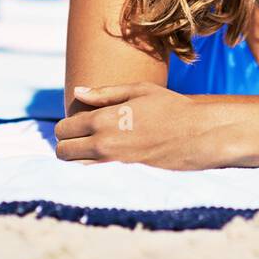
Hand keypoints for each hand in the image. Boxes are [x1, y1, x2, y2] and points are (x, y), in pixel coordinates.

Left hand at [54, 82, 228, 169]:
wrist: (195, 134)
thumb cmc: (169, 106)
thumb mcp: (138, 90)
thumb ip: (105, 92)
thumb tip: (78, 91)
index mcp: (103, 119)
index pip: (64, 129)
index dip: (66, 123)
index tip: (77, 117)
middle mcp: (103, 143)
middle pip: (63, 151)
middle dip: (65, 141)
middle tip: (79, 129)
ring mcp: (113, 159)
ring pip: (75, 163)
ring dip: (76, 152)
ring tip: (92, 137)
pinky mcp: (123, 168)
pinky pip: (94, 166)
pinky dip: (91, 158)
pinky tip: (107, 144)